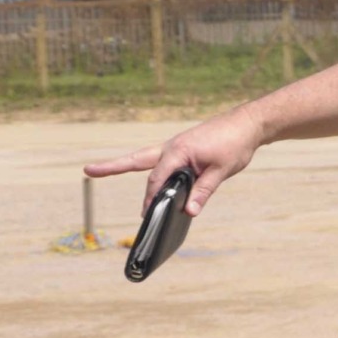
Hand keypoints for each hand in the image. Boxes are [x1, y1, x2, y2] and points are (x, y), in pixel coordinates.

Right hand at [85, 104, 265, 217]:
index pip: (157, 179)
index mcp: (178, 151)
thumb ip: (203, 191)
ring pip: (146, 158)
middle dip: (113, 166)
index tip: (147, 215)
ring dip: (127, 164)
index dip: (151, 198)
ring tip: (102, 170)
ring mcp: (176, 145)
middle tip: (87, 170)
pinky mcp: (183, 147)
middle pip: (137, 160)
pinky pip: (161, 159)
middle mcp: (172, 146)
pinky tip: (153, 181)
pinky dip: (152, 169)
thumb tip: (188, 212)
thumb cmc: (235, 144)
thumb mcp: (221, 171)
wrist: (249, 123)